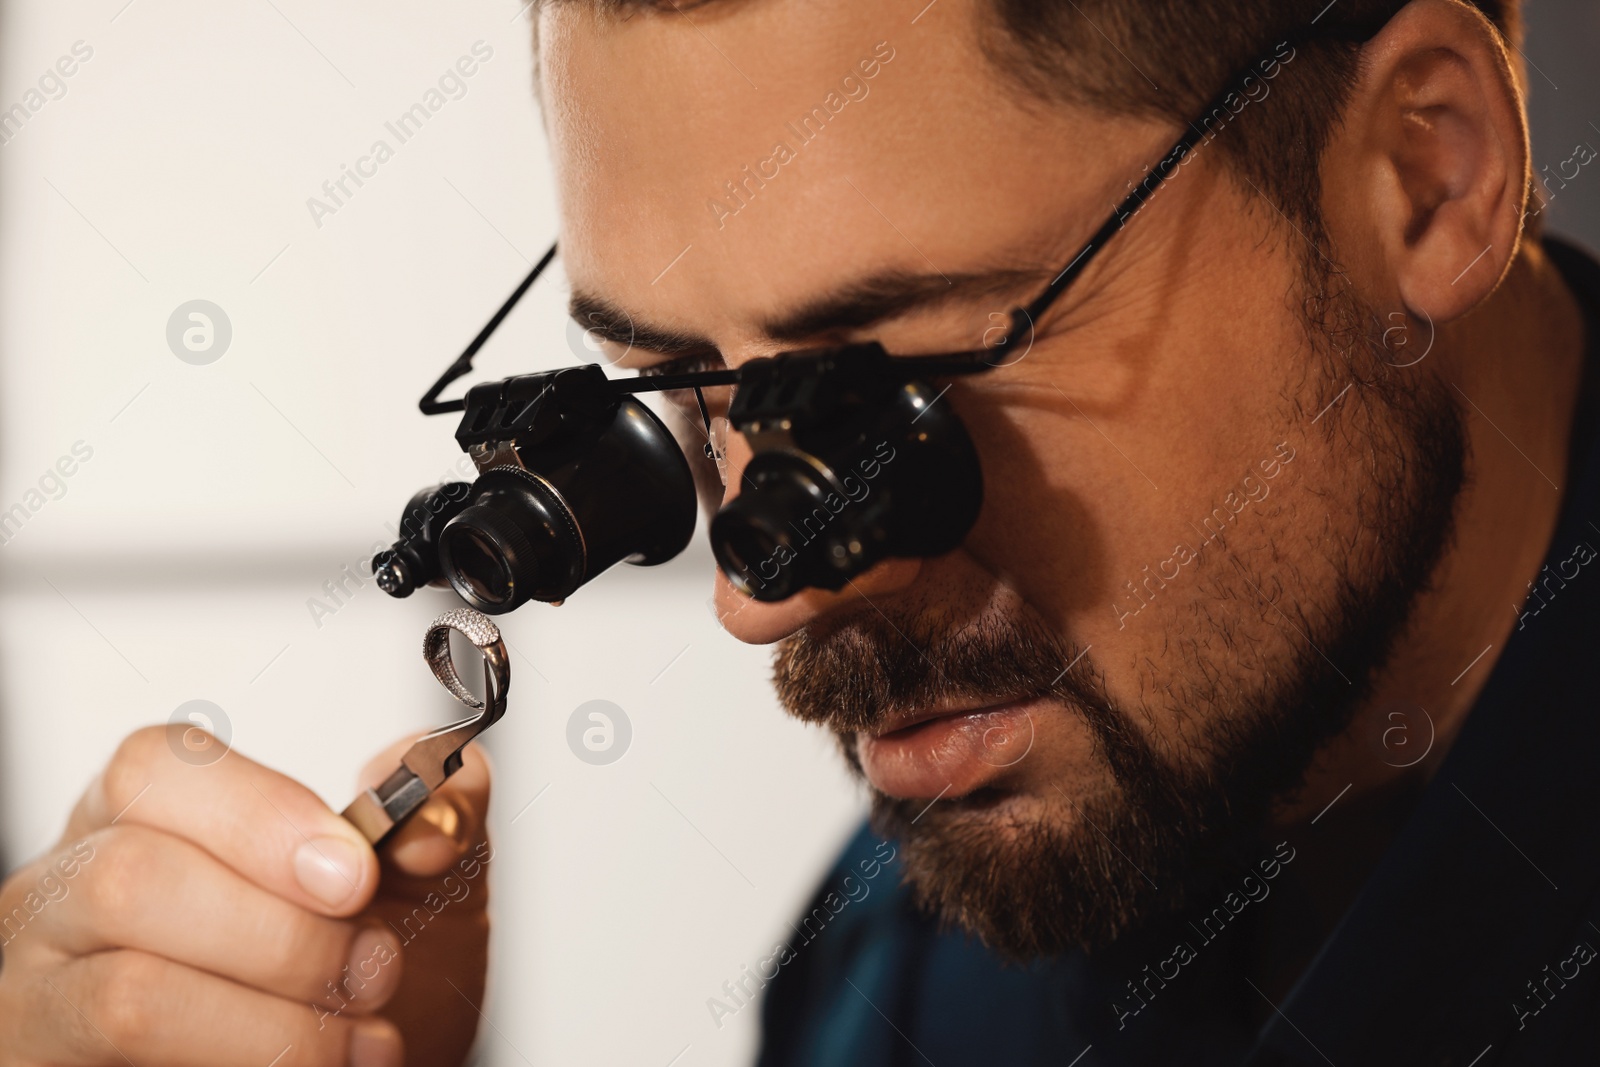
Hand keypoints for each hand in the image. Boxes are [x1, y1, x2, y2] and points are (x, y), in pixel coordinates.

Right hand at [0, 725, 491, 1065]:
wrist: (357, 1064)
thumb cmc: (365, 963)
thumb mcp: (422, 875)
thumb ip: (443, 812)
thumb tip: (431, 820)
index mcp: (150, 811)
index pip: (155, 769)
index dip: (260, 818)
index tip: (356, 873)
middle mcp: (71, 892)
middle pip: (131, 879)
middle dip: (281, 936)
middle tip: (375, 969)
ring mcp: (45, 992)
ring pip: (127, 997)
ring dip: (271, 1025)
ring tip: (362, 1038)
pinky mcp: (53, 1066)